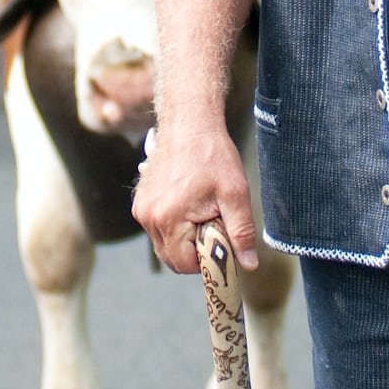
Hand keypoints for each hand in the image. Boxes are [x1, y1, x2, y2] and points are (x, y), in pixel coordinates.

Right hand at [133, 124, 257, 273]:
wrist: (189, 124)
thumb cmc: (212, 155)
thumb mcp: (235, 194)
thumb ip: (241, 232)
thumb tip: (248, 264)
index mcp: (169, 218)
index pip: (184, 264)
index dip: (206, 260)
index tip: (221, 239)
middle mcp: (149, 217)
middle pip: (172, 258)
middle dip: (195, 251)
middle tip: (213, 224)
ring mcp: (142, 209)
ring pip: (164, 244)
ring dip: (184, 239)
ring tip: (201, 210)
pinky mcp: (141, 202)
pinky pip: (158, 229)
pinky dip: (174, 226)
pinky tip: (188, 203)